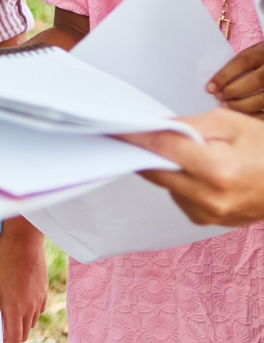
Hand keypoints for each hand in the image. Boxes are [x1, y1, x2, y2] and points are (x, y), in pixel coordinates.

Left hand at [0, 217, 47, 342]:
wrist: (25, 240)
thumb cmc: (4, 258)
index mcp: (14, 306)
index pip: (14, 337)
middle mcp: (29, 307)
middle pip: (24, 333)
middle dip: (13, 337)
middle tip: (2, 333)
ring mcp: (39, 299)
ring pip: (32, 322)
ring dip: (21, 324)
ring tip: (9, 316)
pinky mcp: (44, 291)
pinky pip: (38, 310)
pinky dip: (30, 313)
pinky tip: (21, 303)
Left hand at [127, 108, 263, 225]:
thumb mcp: (229, 123)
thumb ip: (187, 125)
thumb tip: (153, 126)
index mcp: (217, 171)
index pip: (161, 149)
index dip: (135, 135)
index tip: (113, 127)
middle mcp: (209, 199)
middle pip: (154, 170)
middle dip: (144, 150)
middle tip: (133, 132)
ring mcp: (207, 214)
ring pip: (164, 182)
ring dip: (164, 165)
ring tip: (189, 151)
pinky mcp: (205, 220)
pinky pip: (176, 193)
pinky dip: (178, 178)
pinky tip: (197, 169)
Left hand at [207, 42, 263, 115]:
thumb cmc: (263, 58)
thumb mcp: (254, 52)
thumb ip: (240, 63)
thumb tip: (215, 83)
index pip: (243, 62)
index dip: (224, 75)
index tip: (210, 88)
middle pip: (255, 81)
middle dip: (233, 91)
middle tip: (219, 97)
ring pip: (263, 99)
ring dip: (242, 105)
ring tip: (226, 105)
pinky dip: (255, 115)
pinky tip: (243, 114)